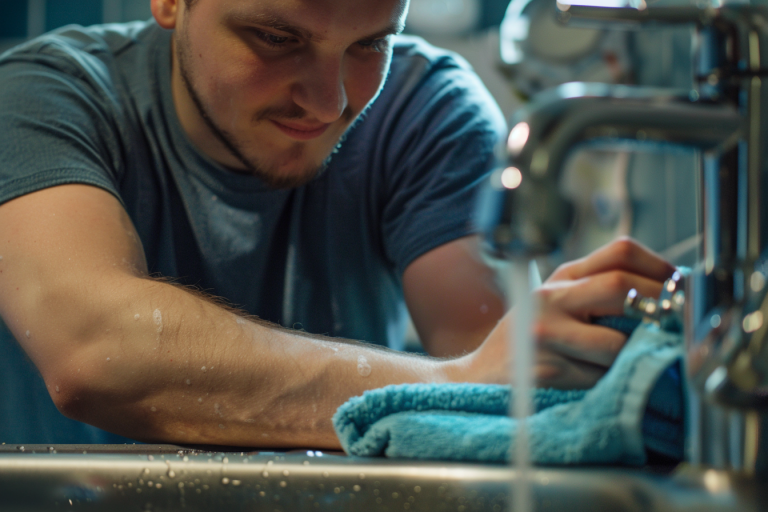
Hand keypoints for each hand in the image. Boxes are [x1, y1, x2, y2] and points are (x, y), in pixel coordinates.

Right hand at [457, 237, 674, 388]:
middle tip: (676, 322)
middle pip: (618, 286)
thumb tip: (669, 293)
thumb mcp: (557, 303)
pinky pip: (600, 376)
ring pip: (616, 342)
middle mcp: (550, 297)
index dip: (658, 266)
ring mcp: (545, 333)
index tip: (680, 286)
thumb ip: (598, 291)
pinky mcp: (547, 369)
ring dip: (633, 356)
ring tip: (628, 361)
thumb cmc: (530, 340)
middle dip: (659, 306)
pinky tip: (599, 380)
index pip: (618, 252)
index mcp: (560, 277)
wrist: (481, 374)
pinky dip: (611, 381)